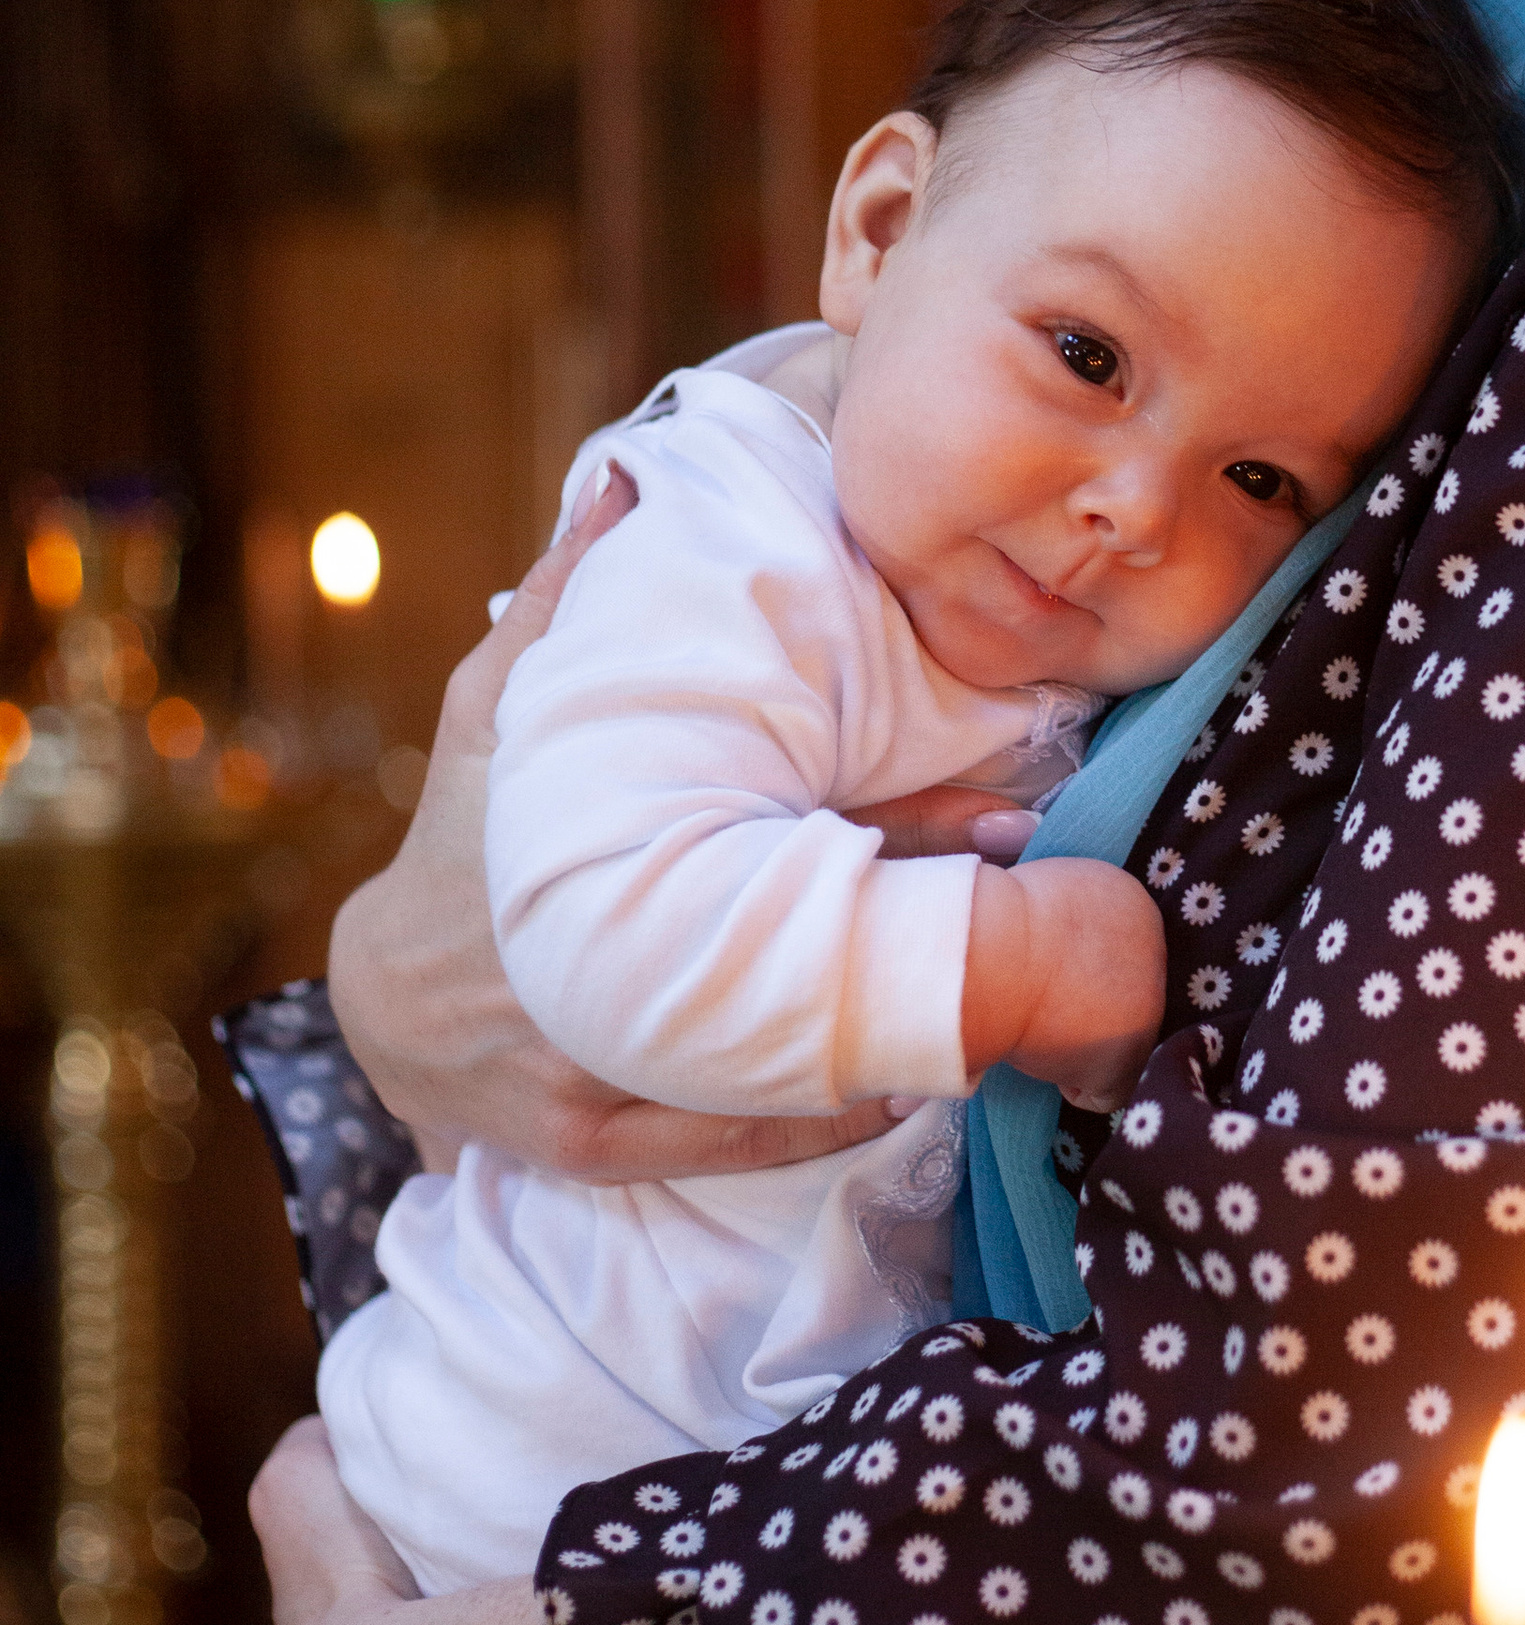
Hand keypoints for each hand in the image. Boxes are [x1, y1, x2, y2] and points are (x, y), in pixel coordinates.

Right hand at [329, 468, 1026, 1183]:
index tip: (1011, 805)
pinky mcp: (586, 1140)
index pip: (769, 828)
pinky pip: (722, 1145)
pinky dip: (813, 1125)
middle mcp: (580, 959)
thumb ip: (567, 599)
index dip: (907, 818)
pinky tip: (903, 1097)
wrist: (388, 994)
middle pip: (784, 950)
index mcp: (580, 838)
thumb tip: (632, 479)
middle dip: (919, 930)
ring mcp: (580, 1062)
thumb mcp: (495, 708)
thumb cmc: (462, 828)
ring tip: (1005, 1009)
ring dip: (883, 1035)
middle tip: (1034, 901)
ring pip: (760, 1060)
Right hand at [961, 857, 1165, 1109]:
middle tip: (1040, 1005)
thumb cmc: (996, 919)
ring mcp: (1150, 1006)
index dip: (1079, 969)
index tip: (1044, 973)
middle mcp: (1155, 948)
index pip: (1118, 949)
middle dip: (1090, 1006)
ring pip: (1118, 1043)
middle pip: (1126, 994)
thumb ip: (1070, 916)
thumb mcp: (1047, 893)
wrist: (992, 953)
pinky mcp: (1130, 1057)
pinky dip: (1073, 1084)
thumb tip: (1059, 945)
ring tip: (1036, 1028)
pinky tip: (1044, 1056)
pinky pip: (1105, 1090)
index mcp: (1132, 902)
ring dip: (1082, 1043)